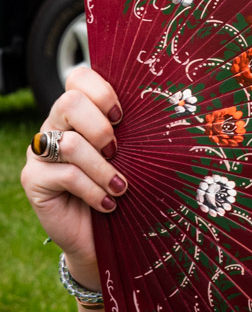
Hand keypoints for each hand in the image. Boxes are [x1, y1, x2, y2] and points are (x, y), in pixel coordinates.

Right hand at [21, 67, 126, 287]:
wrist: (100, 233)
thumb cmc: (117, 183)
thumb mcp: (127, 151)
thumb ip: (128, 128)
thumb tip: (159, 112)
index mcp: (77, 110)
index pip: (78, 78)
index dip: (101, 91)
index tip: (122, 116)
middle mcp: (54, 124)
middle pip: (69, 102)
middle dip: (101, 128)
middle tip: (116, 150)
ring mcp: (39, 150)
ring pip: (70, 143)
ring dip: (102, 168)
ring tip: (121, 186)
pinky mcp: (33, 178)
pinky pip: (66, 175)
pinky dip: (93, 190)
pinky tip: (107, 203)